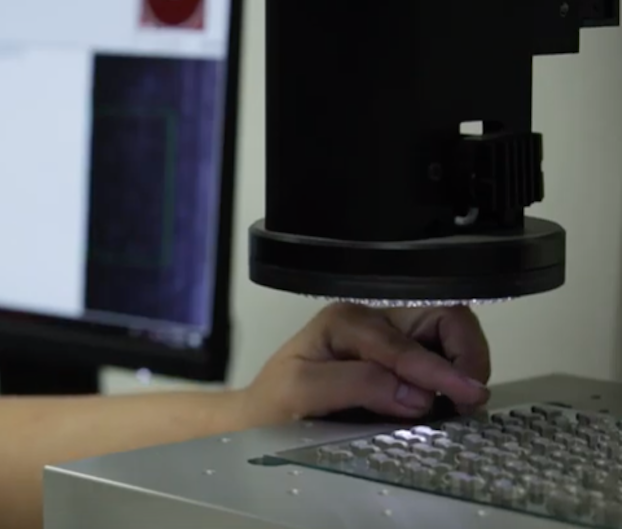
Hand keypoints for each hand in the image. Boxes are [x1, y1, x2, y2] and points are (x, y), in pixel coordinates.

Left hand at [244, 303, 489, 425]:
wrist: (262, 416)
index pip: (406, 340)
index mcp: (347, 321)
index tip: (468, 396)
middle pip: (442, 317)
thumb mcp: (302, 392)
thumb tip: (418, 395)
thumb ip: (357, 385)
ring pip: (449, 332)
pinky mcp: (397, 356)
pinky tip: (450, 398)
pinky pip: (441, 353)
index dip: (439, 370)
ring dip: (464, 362)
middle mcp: (373, 319)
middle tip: (471, 396)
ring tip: (463, 400)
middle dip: (466, 353)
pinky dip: (454, 373)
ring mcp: (388, 336)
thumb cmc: (275, 403)